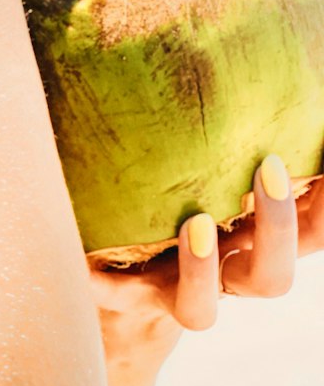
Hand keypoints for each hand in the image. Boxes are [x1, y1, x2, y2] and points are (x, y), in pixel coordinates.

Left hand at [87, 154, 323, 335]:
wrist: (121, 290)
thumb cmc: (183, 205)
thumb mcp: (221, 175)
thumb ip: (242, 142)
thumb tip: (288, 77)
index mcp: (257, 241)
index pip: (312, 232)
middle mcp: (223, 272)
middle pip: (272, 276)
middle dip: (279, 226)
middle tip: (270, 166)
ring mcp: (174, 290)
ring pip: (200, 308)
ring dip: (200, 268)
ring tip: (196, 222)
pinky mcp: (122, 295)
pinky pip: (110, 295)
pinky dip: (97, 279)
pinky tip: (83, 264)